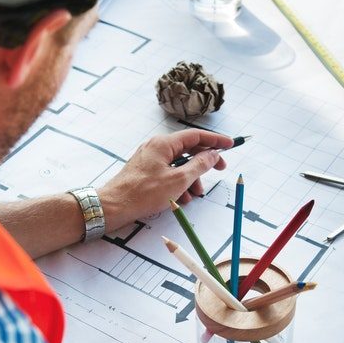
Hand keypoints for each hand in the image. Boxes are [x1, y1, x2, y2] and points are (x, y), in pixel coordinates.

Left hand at [99, 130, 233, 229]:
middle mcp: (156, 147)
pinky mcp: (146, 171)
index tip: (230, 144)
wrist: (113, 206)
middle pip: (188, 150)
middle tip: (219, 170)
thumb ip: (199, 165)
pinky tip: (180, 199)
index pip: (196, 136)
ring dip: (191, 178)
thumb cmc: (143, 193)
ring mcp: (150, 159)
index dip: (215, 140)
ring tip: (194, 195)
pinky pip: (168, 173)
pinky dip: (178, 184)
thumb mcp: (179, 180)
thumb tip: (212, 155)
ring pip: (179, 164)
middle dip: (204, 164)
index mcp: (164, 143)